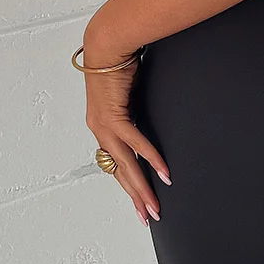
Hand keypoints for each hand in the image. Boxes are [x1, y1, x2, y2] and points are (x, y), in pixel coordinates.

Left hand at [81, 28, 171, 224]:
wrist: (106, 46)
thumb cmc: (117, 66)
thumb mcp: (127, 96)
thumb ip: (133, 111)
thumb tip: (146, 118)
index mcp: (102, 129)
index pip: (117, 166)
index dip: (129, 186)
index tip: (140, 203)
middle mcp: (100, 132)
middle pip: (120, 173)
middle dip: (136, 197)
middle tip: (148, 217)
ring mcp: (105, 126)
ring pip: (126, 165)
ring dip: (142, 188)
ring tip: (154, 207)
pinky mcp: (113, 116)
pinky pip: (135, 143)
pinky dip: (150, 158)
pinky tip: (163, 173)